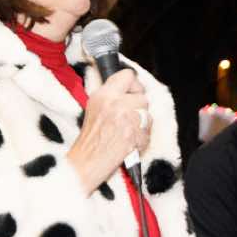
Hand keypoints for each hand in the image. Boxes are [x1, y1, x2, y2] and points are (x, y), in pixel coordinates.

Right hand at [67, 70, 149, 194]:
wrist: (88, 161)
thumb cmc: (90, 138)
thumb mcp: (93, 107)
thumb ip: (111, 95)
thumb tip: (128, 88)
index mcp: (104, 95)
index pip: (128, 75)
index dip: (133, 84)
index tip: (133, 91)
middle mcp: (117, 104)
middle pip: (143, 96)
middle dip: (138, 107)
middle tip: (129, 116)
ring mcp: (128, 120)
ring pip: (148, 114)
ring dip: (141, 123)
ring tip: (127, 130)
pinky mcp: (136, 135)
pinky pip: (148, 132)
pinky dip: (142, 138)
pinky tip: (129, 141)